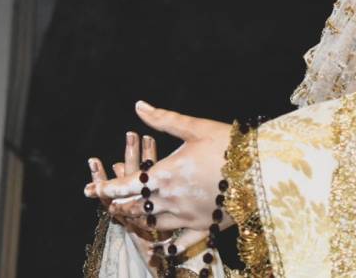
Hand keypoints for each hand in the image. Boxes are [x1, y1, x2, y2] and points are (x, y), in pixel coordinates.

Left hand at [85, 102, 232, 239]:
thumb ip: (164, 119)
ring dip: (137, 221)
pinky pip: (179, 244)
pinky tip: (159, 249)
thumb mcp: (195, 128)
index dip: (106, 186)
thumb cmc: (230, 145)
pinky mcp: (204, 227)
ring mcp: (187, 217)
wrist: (264, 170)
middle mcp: (171, 199)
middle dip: (117, 205)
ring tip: (127, 217)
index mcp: (166, 173)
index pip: (127, 183)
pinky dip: (166, 247)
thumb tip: (138, 105)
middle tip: (104, 205)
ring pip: (152, 224)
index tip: (90, 189)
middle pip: (135, 207)